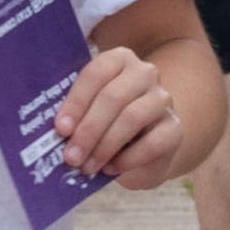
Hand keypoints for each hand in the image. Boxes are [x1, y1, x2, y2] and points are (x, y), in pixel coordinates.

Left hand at [54, 44, 184, 191]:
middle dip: (88, 129)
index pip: (96, 73)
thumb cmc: (104, 123)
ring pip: (133, 117)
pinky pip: (152, 143)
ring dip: (105, 145)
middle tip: (71, 156)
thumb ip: (74, 114)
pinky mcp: (175, 128)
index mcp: (119, 60)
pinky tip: (111, 169)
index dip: (76, 102)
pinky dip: (127, 159)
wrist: (141, 148)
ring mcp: (163, 99)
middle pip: (113, 97)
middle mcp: (145, 73)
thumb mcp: (87, 112)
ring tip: (87, 166)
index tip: (60, 129)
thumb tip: (54, 132)